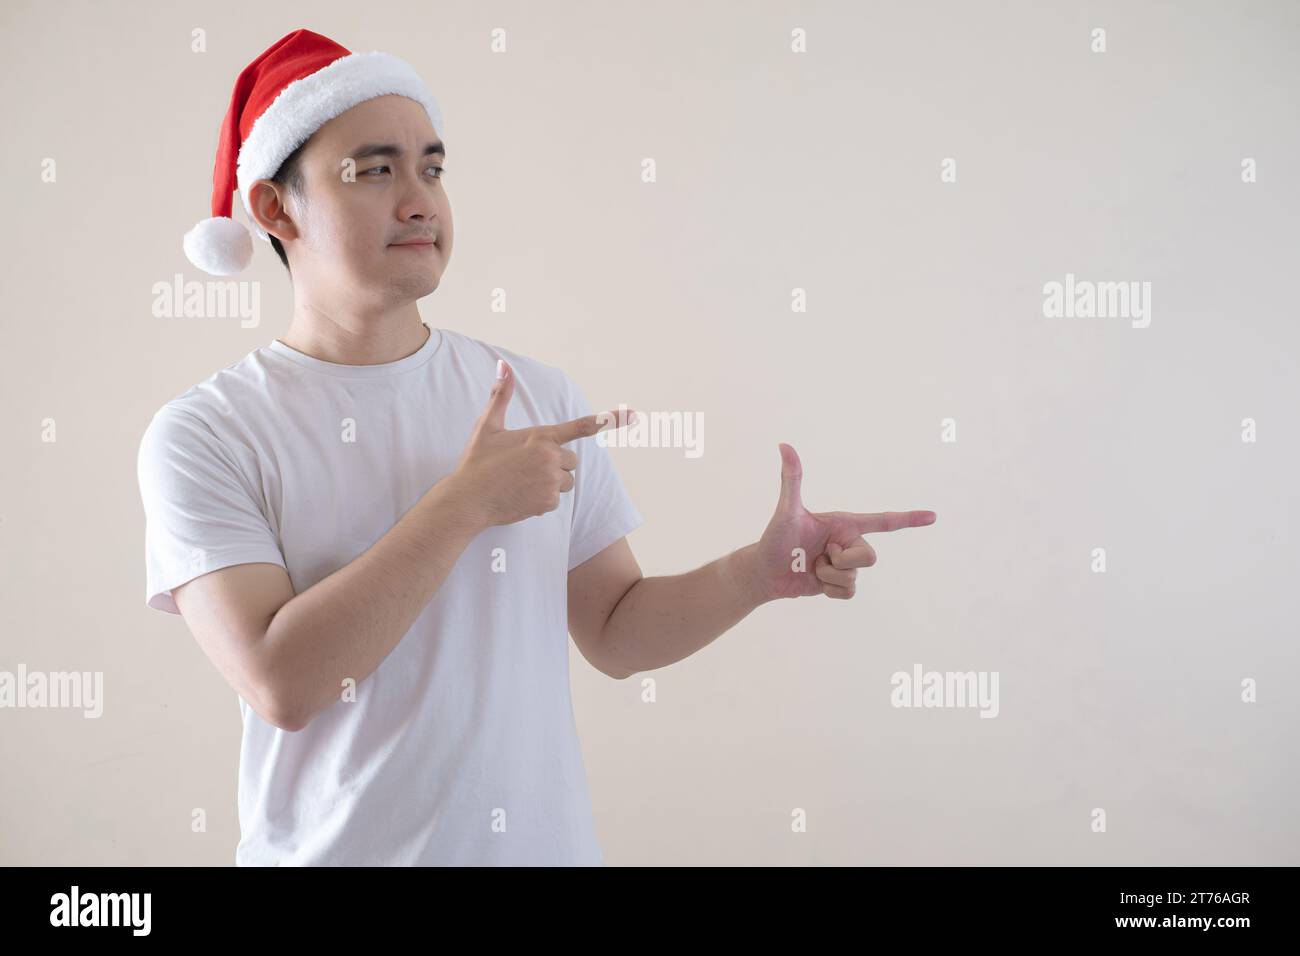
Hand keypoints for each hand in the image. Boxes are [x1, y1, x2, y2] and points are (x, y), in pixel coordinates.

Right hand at [450, 359, 636, 527]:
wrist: (468, 499)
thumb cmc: (477, 461)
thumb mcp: (488, 425)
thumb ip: (501, 394)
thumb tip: (502, 364)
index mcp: (541, 436)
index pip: (582, 426)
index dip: (610, 420)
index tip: (632, 415)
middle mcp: (550, 457)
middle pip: (572, 461)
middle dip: (555, 465)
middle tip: (526, 468)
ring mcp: (550, 481)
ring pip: (566, 482)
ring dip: (551, 483)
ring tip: (523, 482)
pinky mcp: (547, 503)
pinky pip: (556, 500)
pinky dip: (542, 500)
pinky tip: (521, 497)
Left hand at [744, 443, 936, 601]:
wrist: (765, 572)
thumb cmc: (775, 538)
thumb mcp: (787, 510)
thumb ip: (792, 479)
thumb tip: (784, 445)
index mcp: (844, 523)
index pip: (882, 521)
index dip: (908, 519)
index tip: (933, 516)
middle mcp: (849, 542)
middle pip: (870, 557)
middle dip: (843, 560)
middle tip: (818, 555)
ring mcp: (846, 564)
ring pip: (855, 577)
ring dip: (829, 575)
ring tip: (811, 566)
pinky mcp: (839, 584)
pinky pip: (849, 592)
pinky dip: (830, 590)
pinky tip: (815, 582)